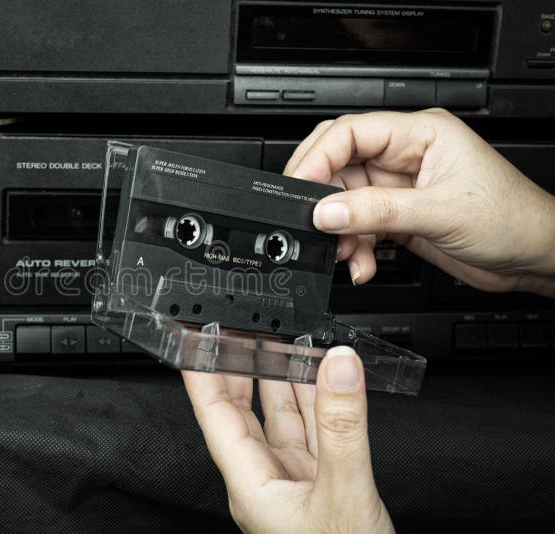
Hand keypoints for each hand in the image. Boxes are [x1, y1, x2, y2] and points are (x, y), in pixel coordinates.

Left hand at [182, 347, 393, 533]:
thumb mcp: (343, 493)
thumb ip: (341, 427)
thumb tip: (337, 366)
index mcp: (249, 483)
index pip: (213, 414)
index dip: (200, 372)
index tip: (193, 339)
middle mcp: (264, 479)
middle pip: (241, 411)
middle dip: (238, 367)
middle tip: (239, 329)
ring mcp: (293, 483)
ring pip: (279, 419)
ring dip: (279, 380)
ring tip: (279, 341)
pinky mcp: (321, 486)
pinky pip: (312, 433)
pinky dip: (314, 402)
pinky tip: (318, 379)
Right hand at [284, 108, 554, 296]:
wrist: (535, 256)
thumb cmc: (511, 218)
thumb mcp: (439, 212)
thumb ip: (377, 212)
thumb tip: (326, 212)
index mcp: (419, 134)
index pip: (350, 133)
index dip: (318, 157)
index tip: (299, 187)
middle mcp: (404, 157)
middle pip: (339, 166)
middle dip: (321, 197)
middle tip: (309, 221)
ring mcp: (398, 188)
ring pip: (344, 202)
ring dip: (340, 232)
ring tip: (348, 254)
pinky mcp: (397, 217)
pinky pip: (357, 227)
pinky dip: (353, 248)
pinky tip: (362, 263)